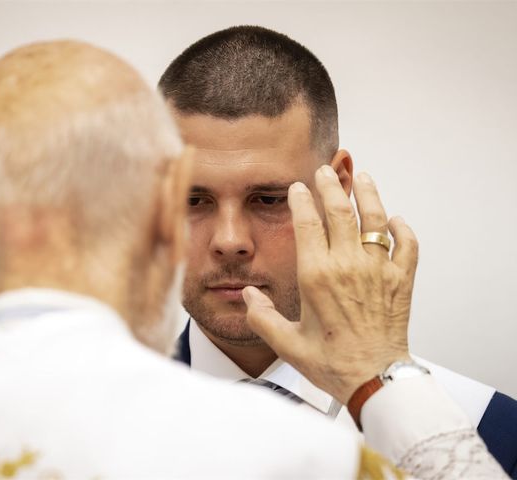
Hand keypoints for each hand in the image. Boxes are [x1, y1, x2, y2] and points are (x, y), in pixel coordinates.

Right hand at [242, 166, 417, 403]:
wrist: (375, 379)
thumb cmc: (333, 362)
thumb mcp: (287, 343)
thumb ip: (262, 318)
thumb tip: (248, 297)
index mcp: (317, 276)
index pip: (307, 224)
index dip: (301, 201)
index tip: (298, 188)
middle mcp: (348, 266)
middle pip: (340, 211)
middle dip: (330, 186)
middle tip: (324, 171)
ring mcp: (378, 270)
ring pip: (374, 219)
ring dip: (367, 194)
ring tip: (361, 177)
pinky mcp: (401, 280)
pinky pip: (406, 244)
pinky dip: (402, 228)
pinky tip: (394, 220)